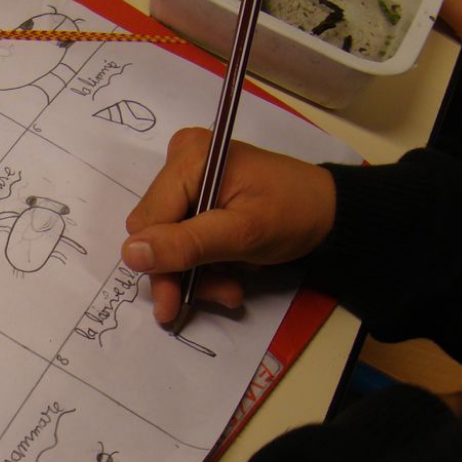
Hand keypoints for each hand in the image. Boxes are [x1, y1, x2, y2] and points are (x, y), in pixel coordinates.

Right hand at [122, 128, 335, 323]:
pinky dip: (206, 264)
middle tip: (221, 295)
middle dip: (184, 272)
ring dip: (198, 275)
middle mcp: (181, 163)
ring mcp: (189, 181)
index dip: (160, 264)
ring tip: (232, 290)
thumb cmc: (293, 214)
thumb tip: (130, 254)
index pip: (147, 222)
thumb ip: (187, 244)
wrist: (331, 212)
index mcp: (189, 158)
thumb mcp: (243, 234)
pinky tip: (231, 275)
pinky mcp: (198, 199)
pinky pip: (185, 239)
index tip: (176, 303)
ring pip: (169, 243)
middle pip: (156, 234)